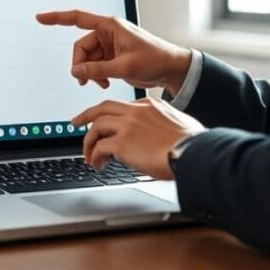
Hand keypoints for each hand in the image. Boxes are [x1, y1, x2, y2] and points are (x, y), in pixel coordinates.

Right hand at [36, 10, 192, 95]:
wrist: (171, 69)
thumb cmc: (155, 60)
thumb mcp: (124, 67)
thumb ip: (97, 69)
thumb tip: (76, 71)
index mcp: (110, 26)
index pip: (77, 18)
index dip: (57, 18)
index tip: (40, 18)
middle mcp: (108, 33)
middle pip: (80, 47)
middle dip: (81, 64)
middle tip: (86, 80)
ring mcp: (109, 45)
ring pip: (86, 58)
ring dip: (90, 72)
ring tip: (100, 83)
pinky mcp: (112, 56)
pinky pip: (95, 64)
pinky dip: (96, 74)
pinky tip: (104, 82)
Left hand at [73, 97, 206, 179]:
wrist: (193, 152)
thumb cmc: (193, 143)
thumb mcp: (180, 124)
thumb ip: (166, 124)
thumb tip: (165, 136)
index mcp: (150, 105)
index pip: (123, 106)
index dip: (111, 115)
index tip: (105, 122)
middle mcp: (135, 112)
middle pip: (102, 108)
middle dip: (86, 115)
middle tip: (76, 123)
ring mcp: (127, 125)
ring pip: (96, 127)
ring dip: (89, 142)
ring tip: (89, 155)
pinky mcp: (122, 143)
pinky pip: (99, 147)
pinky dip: (94, 156)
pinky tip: (98, 164)